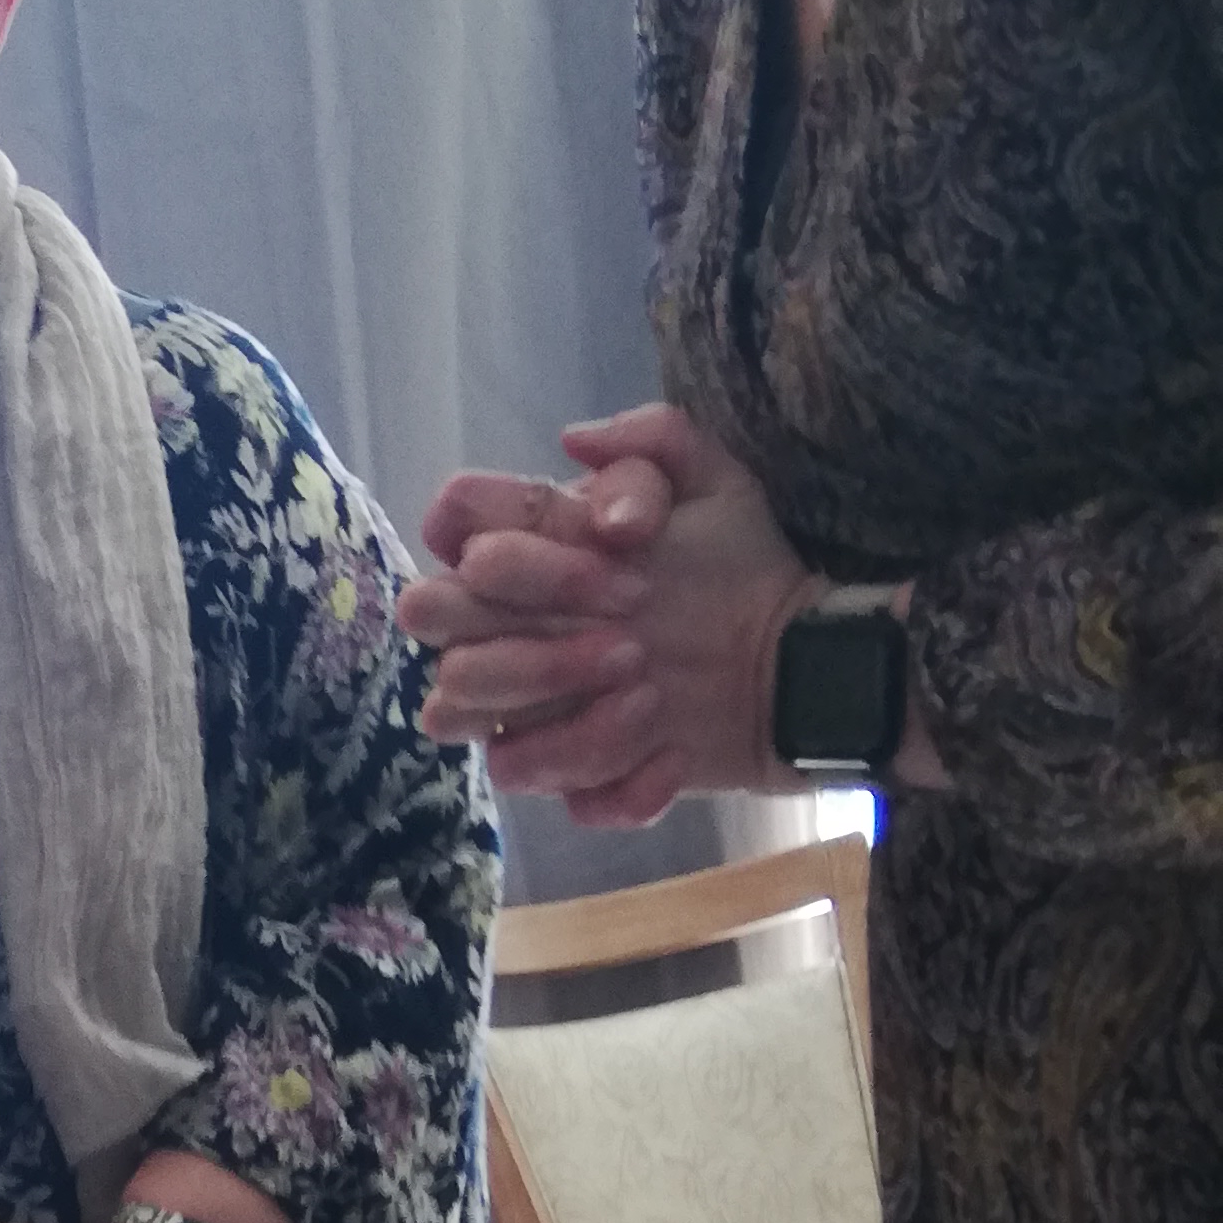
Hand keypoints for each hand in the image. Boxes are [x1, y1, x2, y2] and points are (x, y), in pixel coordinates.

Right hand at [404, 403, 807, 819]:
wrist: (796, 660)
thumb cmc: (736, 565)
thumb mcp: (714, 482)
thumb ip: (652, 439)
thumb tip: (574, 443)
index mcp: (523, 545)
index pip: (450, 520)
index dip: (518, 541)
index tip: (622, 551)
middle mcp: (499, 623)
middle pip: (427, 616)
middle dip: (526, 630)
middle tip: (634, 634)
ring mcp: (518, 703)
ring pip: (452, 712)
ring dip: (559, 707)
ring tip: (655, 696)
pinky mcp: (560, 772)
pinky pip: (534, 783)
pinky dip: (611, 778)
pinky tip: (673, 755)